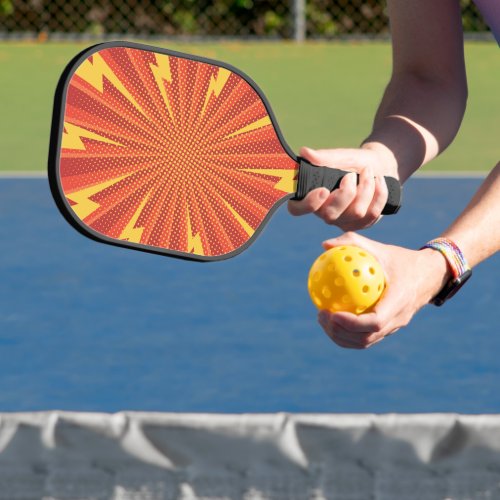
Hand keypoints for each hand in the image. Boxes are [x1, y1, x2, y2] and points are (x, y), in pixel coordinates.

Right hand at [288, 145, 397, 230]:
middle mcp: (324, 212)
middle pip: (330, 215)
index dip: (308, 204)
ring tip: (368, 172)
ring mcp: (343, 221)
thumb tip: (304, 152)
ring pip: (356, 213)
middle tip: (351, 175)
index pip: (297, 209)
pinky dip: (379, 193)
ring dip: (366, 187)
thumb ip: (323, 157)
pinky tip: (379, 181)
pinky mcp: (361, 224)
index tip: (323, 190)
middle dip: (346, 193)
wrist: (379, 166)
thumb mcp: (340, 156)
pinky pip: (372, 214)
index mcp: (311, 196)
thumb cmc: (354, 162)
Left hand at [316, 232, 450, 348]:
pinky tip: (331, 319)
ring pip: (365, 342)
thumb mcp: (380, 248)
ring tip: (322, 319)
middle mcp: (398, 319)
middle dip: (340, 332)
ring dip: (341, 336)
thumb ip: (353, 243)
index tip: (332, 313)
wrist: (429, 275)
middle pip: (366, 338)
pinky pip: (366, 337)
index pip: (375, 322)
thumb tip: (324, 245)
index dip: (352, 323)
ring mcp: (394, 327)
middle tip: (321, 315)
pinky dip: (347, 334)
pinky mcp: (389, 329)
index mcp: (399, 301)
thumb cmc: (401, 259)